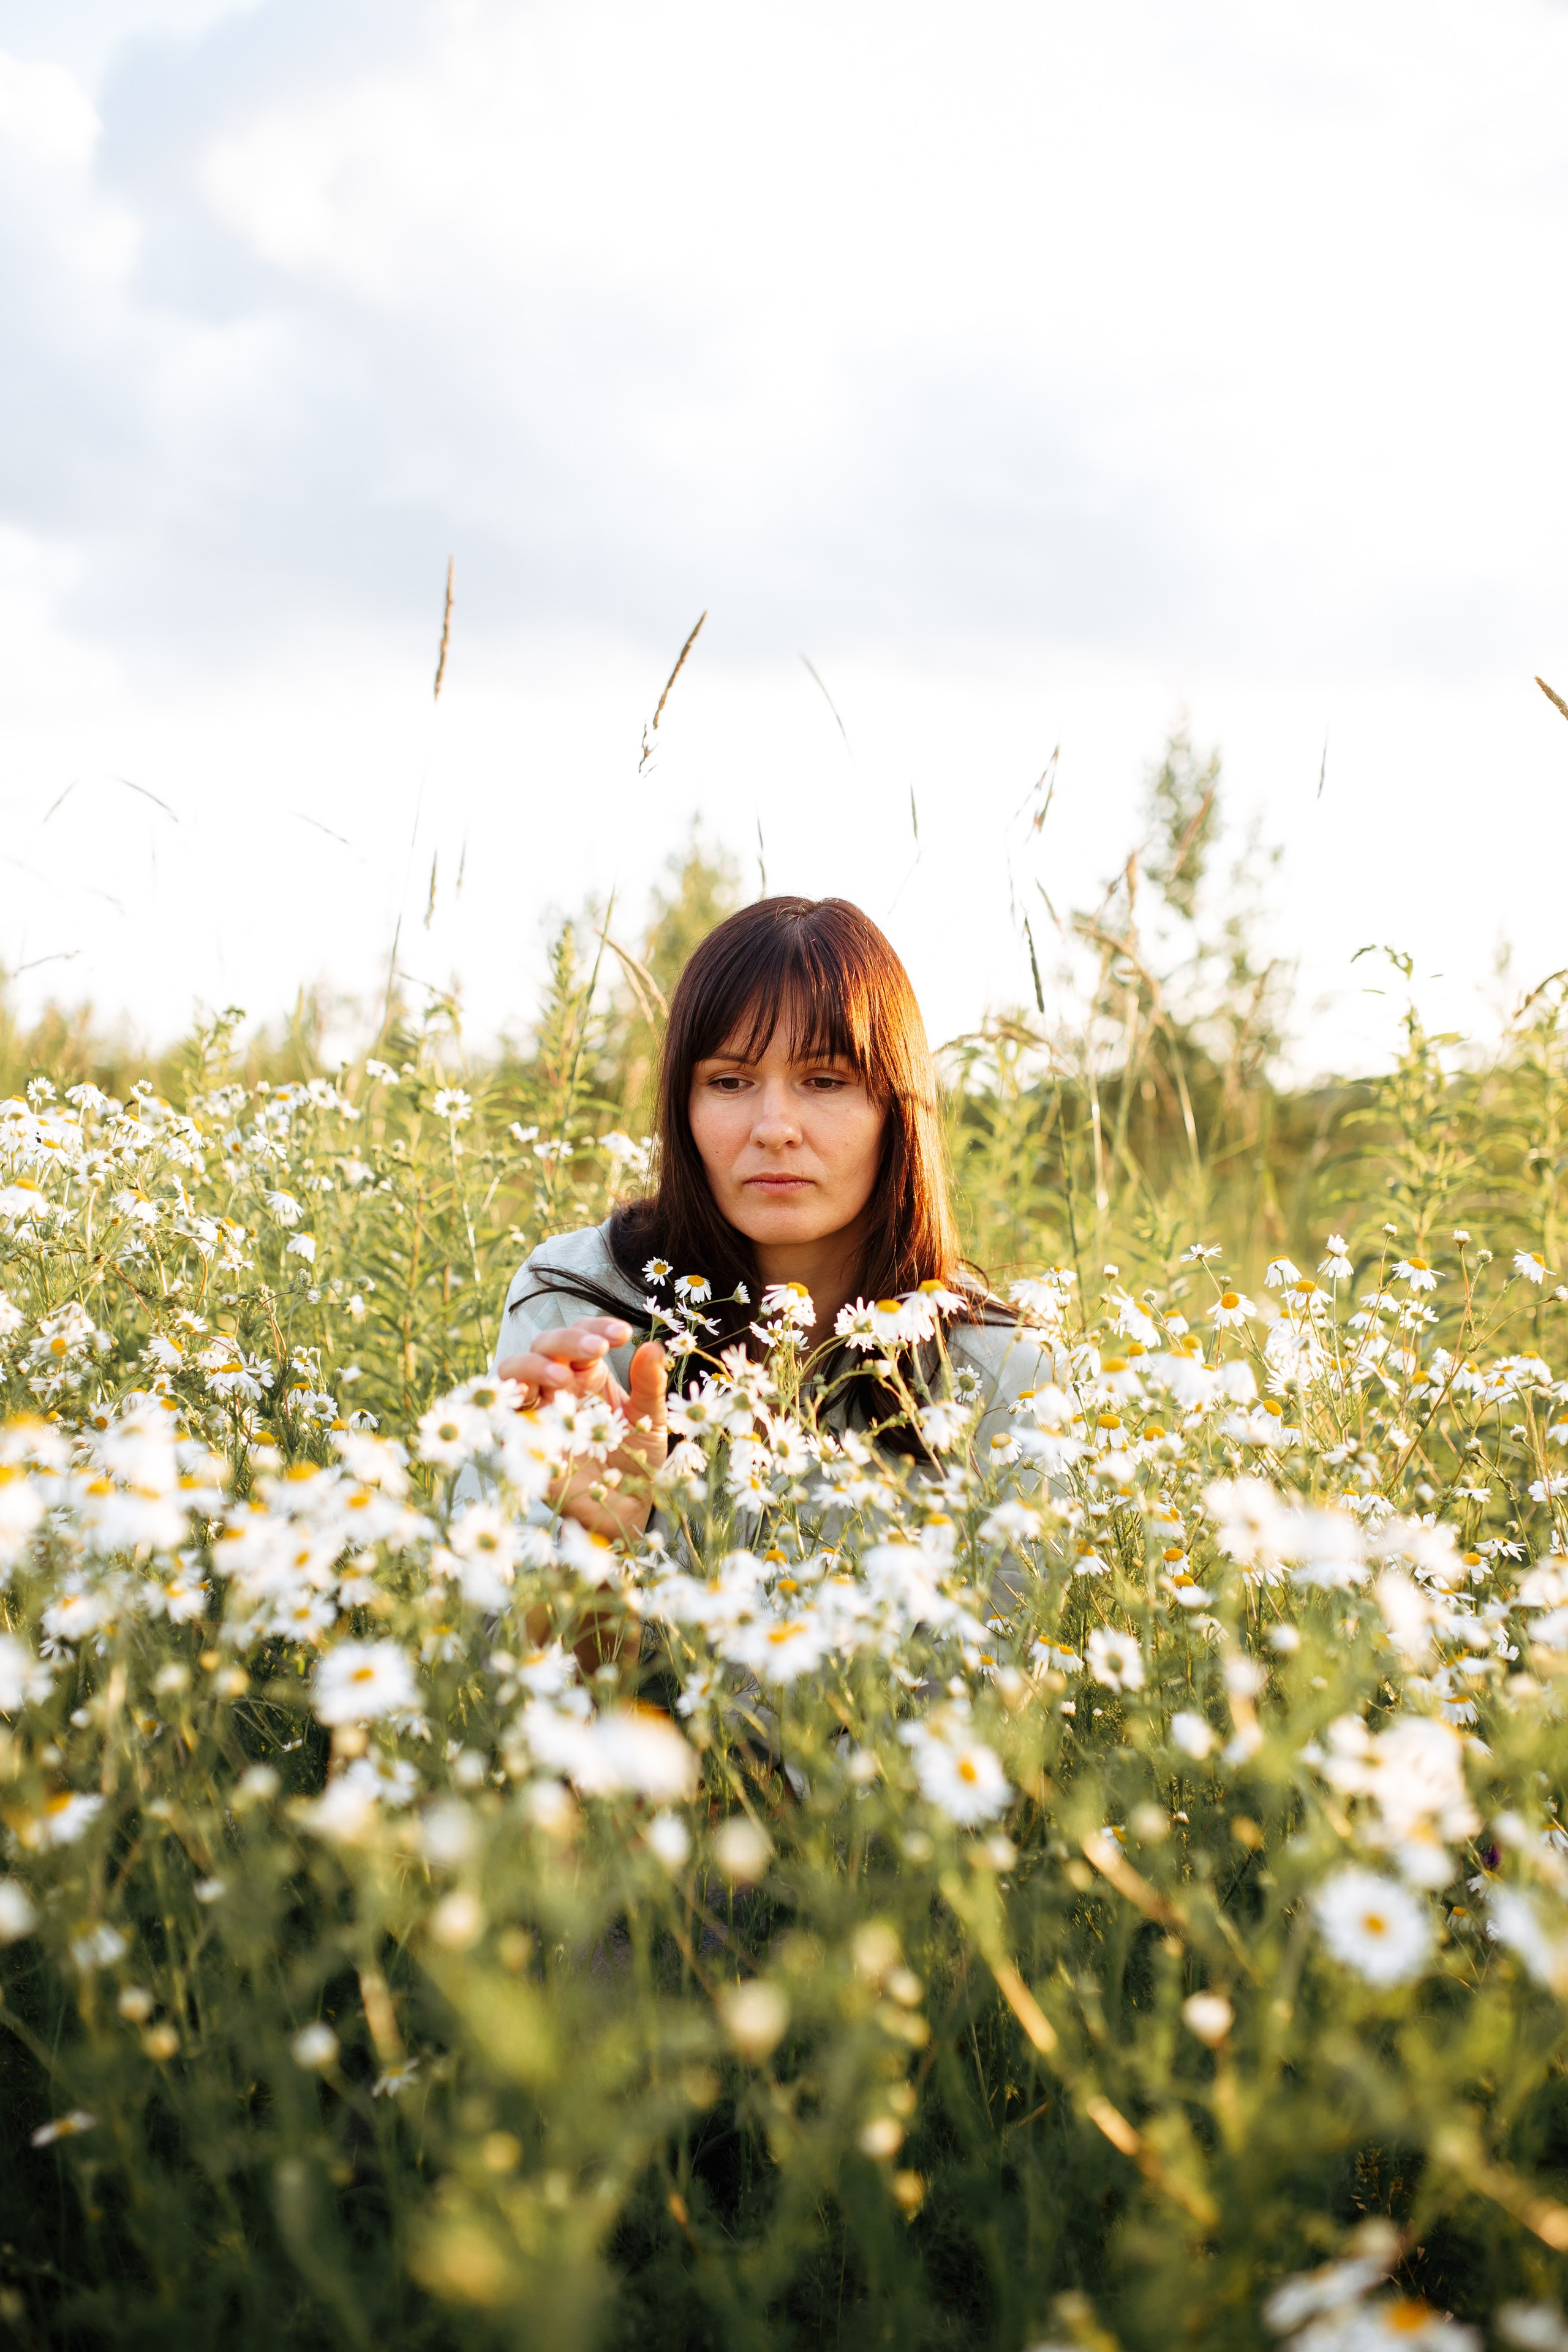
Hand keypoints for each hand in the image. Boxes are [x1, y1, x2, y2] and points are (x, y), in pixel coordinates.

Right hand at [496, 1316, 667, 1541]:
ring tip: (562, 1376)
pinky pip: (500, 1417)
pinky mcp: (522, 1443)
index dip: (596, 1326)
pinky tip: (525, 1398)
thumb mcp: (650, 1418)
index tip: (623, 1333)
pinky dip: (506, 1402)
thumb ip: (649, 1384)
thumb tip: (653, 1347)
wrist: (626, 1507)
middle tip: (597, 1348)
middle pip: (544, 1346)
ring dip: (533, 1366)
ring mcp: (537, 1413)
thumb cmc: (637, 1457)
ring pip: (513, 1372)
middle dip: (566, 1340)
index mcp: (587, 1374)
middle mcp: (557, 1388)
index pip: (581, 1335)